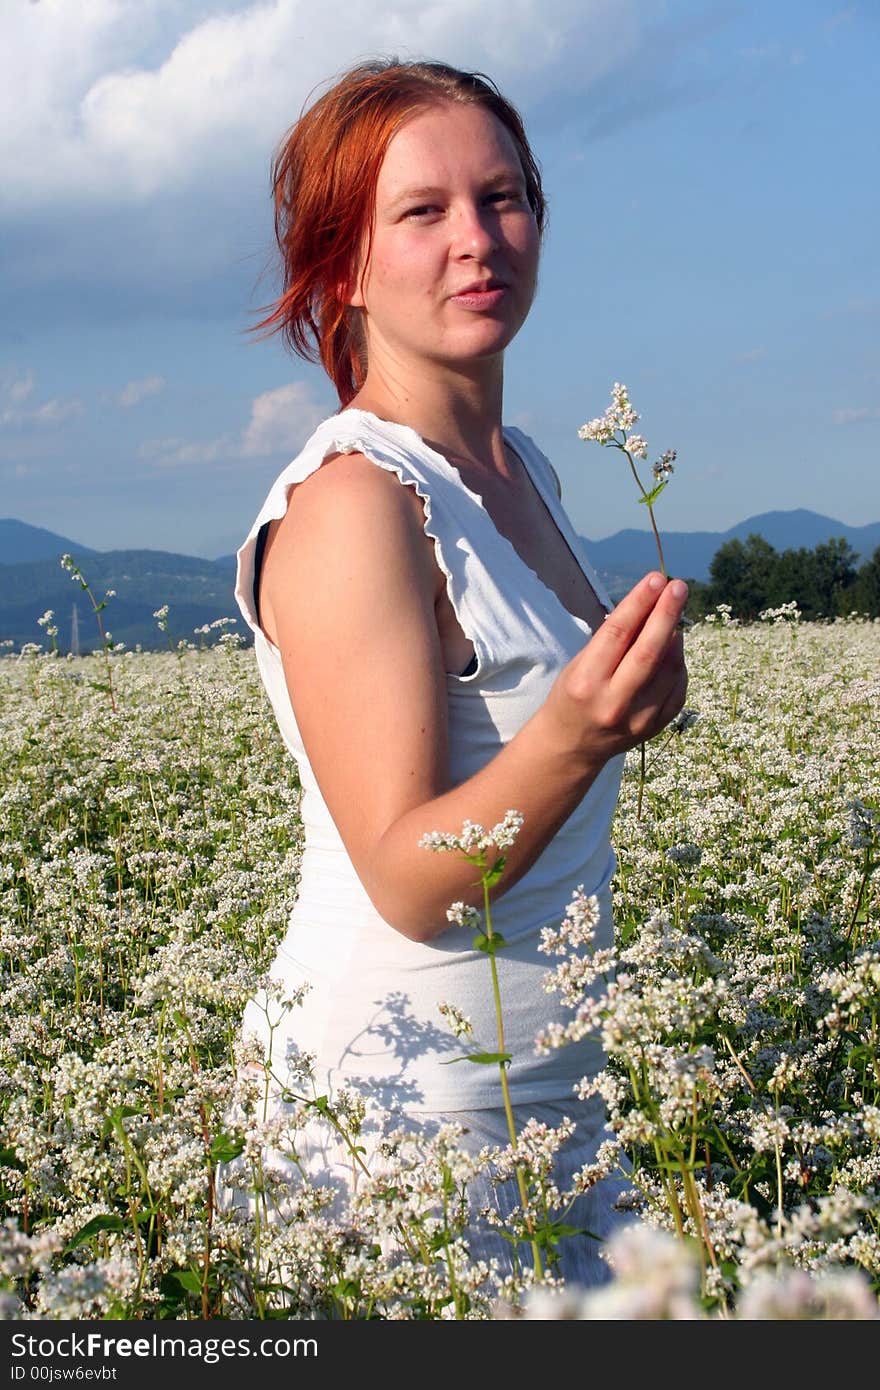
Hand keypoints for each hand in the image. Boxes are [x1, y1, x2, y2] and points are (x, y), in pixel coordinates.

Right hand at [542, 572, 688, 767]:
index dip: (639, 603)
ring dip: (676, 638)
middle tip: (678, 587)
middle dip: (666, 614)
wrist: (572, 746)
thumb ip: (614, 640)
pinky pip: (677, 689)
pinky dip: (678, 664)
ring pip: (670, 670)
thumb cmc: (573, 694)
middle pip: (649, 652)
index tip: (656, 579)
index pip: (617, 635)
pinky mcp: (654, 728)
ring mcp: (637, 719)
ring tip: (672, 618)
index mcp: (586, 682)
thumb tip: (651, 605)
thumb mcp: (580, 663)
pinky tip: (672, 650)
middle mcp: (613, 702)